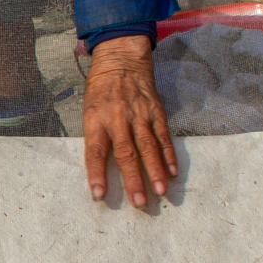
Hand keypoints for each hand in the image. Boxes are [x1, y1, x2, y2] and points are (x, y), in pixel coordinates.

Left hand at [82, 35, 177, 207]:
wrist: (122, 60)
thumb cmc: (101, 89)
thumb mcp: (89, 109)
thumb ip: (96, 136)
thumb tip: (101, 169)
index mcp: (96, 119)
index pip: (95, 152)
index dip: (97, 175)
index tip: (99, 195)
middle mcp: (118, 118)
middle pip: (126, 153)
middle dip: (133, 180)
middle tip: (138, 202)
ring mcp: (139, 115)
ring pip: (149, 147)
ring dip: (155, 172)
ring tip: (160, 192)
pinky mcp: (156, 112)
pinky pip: (163, 137)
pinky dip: (169, 155)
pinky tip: (173, 172)